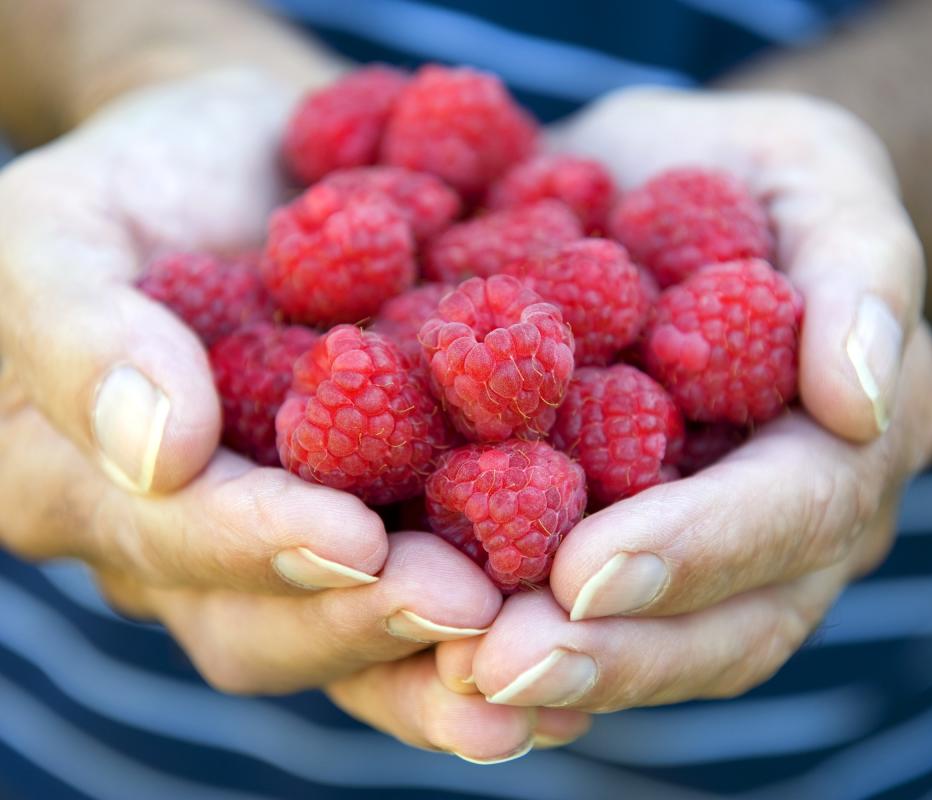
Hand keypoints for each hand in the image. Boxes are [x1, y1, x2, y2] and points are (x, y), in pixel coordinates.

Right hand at [0, 70, 544, 758]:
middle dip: (370, 619)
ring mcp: (289, 533)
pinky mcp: (377, 508)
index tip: (354, 539)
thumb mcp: (64, 226)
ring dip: (443, 648)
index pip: (169, 541)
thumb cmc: (139, 178)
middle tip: (470, 610)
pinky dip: (501, 593)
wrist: (248, 159)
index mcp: (93, 491)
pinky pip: (427, 563)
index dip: (257, 546)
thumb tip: (157, 454)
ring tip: (544, 655)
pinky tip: (583, 608)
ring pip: (353, 621)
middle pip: (269, 621)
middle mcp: (194, 541)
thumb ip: (84, 333)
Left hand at [435, 89, 931, 710]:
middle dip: (618, 652)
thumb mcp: (808, 171)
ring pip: (656, 644)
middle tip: (502, 669)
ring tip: (459, 681)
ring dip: (561, 674)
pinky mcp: (617, 537)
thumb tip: (859, 400)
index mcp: (842, 434)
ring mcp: (703, 543)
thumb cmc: (735, 169)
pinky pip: (585, 616)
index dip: (699, 547)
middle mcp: (782, 518)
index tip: (585, 573)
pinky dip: (522, 642)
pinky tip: (442, 664)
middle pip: (727, 620)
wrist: (646, 187)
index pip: (793, 510)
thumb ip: (859, 267)